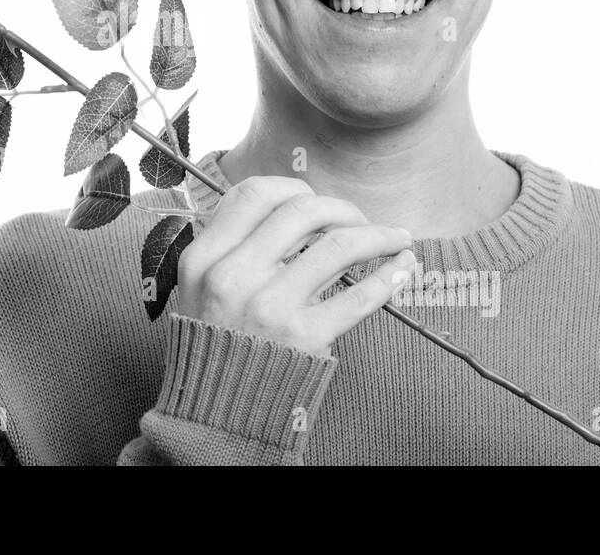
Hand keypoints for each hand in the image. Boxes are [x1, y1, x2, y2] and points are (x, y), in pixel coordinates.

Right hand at [176, 175, 415, 356]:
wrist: (215, 412)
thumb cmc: (214, 343)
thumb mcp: (197, 288)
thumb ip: (230, 246)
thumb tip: (290, 208)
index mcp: (204, 257)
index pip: (255, 194)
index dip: (293, 188)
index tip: (314, 199)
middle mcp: (234, 275)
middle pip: (303, 210)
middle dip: (342, 208)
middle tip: (358, 221)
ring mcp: (269, 306)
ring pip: (339, 244)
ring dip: (378, 234)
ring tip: (395, 238)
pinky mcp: (303, 337)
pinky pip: (360, 294)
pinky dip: (390, 274)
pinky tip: (403, 267)